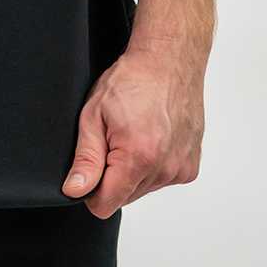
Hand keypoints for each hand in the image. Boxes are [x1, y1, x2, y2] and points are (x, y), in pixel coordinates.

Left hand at [61, 41, 204, 216]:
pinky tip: (151, 137)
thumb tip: (75, 190)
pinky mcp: (191, 166)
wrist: (168, 61)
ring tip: (134, 134)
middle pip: (124, 198)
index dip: (91, 189)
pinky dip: (153, 165)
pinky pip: (162, 179)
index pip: (104, 205)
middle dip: (113, 176)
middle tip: (114, 139)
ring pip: (143, 189)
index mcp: (138, 157)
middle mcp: (164, 169)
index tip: (93, 163)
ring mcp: (181, 169)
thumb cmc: (132, 80)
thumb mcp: (94, 115)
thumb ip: (86, 159)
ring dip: (134, 170)